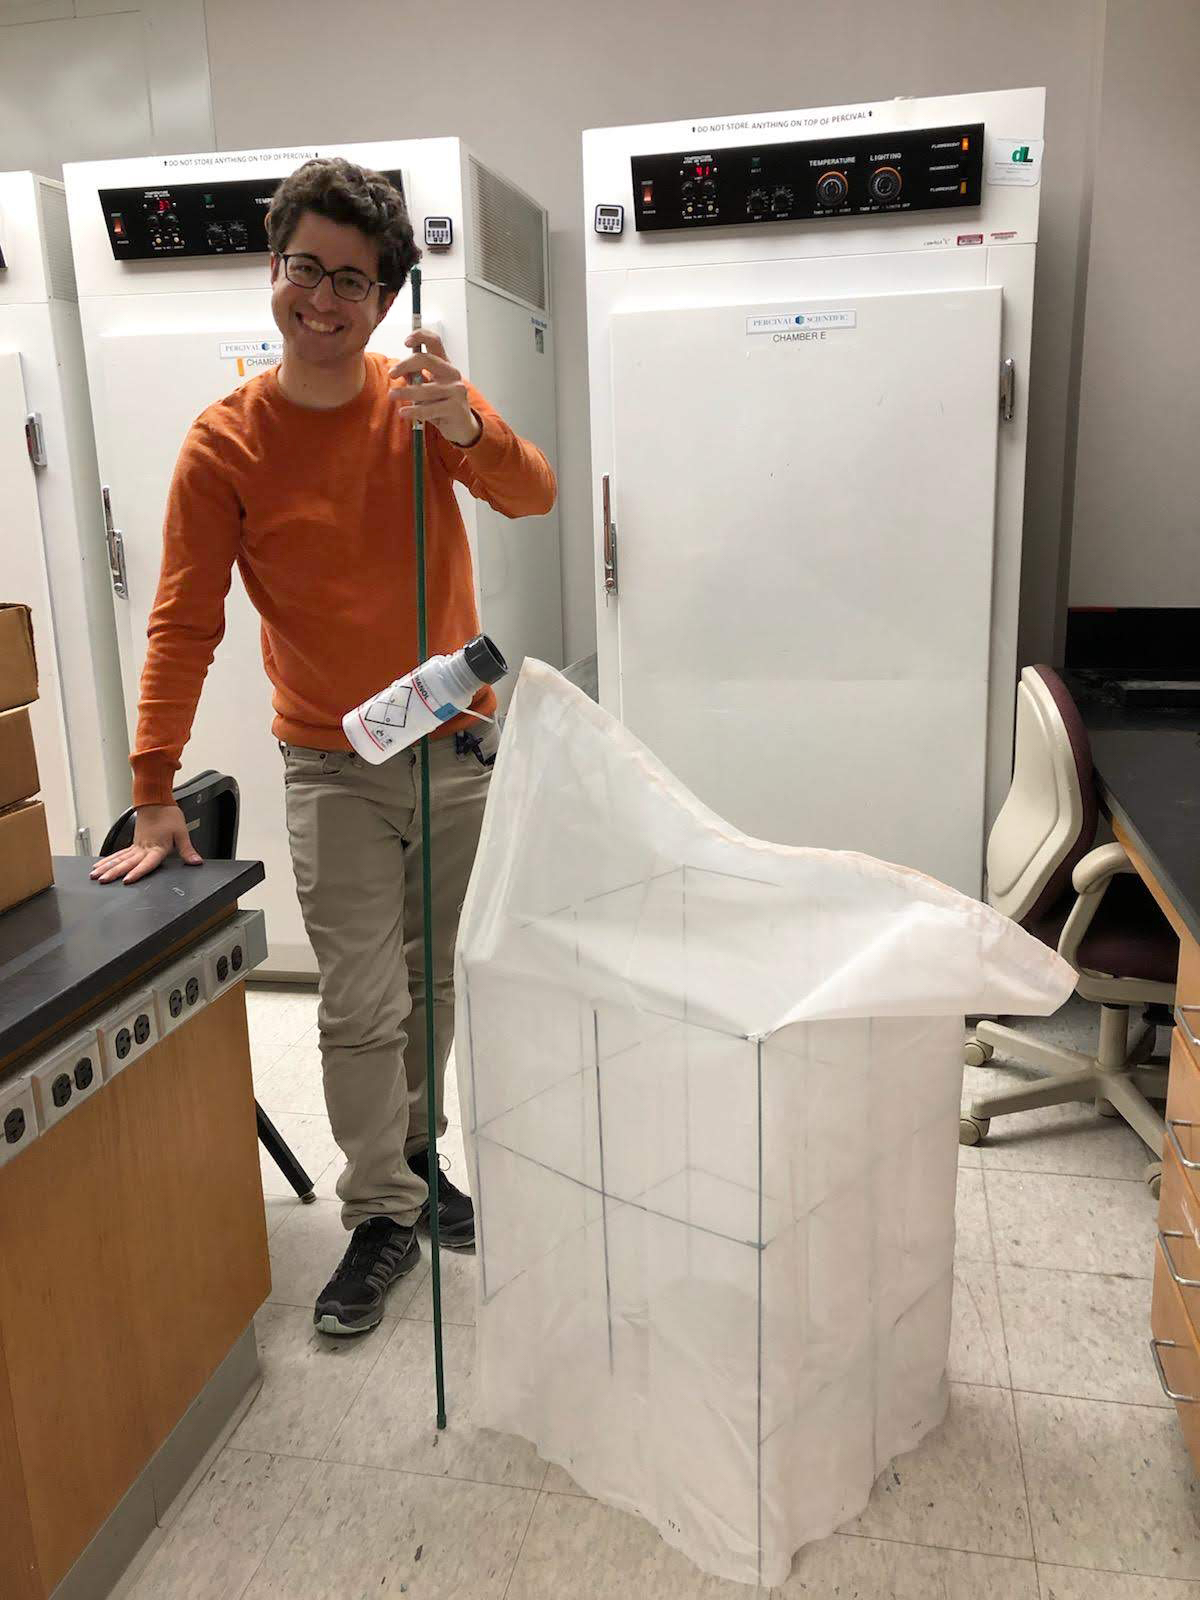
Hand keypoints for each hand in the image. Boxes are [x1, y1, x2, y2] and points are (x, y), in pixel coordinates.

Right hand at [90, 804, 202, 884]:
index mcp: (156, 847)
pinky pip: (119, 854)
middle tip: (102, 881)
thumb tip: (196, 862)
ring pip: (119, 858)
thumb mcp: (182, 833)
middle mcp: (143, 848)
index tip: (127, 879)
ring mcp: (136, 846)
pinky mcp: (133, 843)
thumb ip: (187, 850)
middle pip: (127, 863)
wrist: (156, 800)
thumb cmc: (168, 815)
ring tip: (95, 875)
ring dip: (107, 867)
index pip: (147, 863)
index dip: (138, 872)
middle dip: (114, 872)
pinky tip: (99, 865)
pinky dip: (109, 860)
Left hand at [389, 330, 482, 446]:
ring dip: (405, 392)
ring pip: (425, 389)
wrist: (462, 426)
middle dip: (405, 365)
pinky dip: (414, 411)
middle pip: (426, 360)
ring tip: (392, 395)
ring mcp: (456, 390)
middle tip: (391, 374)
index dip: (420, 336)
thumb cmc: (442, 404)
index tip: (406, 342)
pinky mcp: (456, 408)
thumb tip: (398, 370)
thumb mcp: (428, 388)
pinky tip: (403, 413)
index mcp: (445, 364)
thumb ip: (415, 377)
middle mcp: (452, 373)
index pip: (435, 342)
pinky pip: (429, 409)